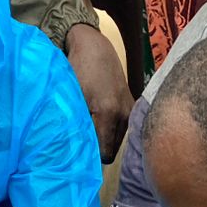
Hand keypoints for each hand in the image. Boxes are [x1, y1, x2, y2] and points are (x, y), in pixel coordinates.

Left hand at [65, 23, 133, 163]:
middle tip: (84, 141)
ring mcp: (130, 110)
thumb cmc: (78, 71)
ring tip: (92, 130)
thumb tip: (74, 152)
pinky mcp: (133, 107)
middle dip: (99, 149)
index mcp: (108, 114)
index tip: (81, 153)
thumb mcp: (72, 98)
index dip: (92, 157)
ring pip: (118, 140)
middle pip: (113, 150)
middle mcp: (124, 114)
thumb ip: (75, 125)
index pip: (105, 153)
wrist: (95, 49)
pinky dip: (113, 130)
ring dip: (106, 139)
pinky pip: (123, 129)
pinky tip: (102, 122)